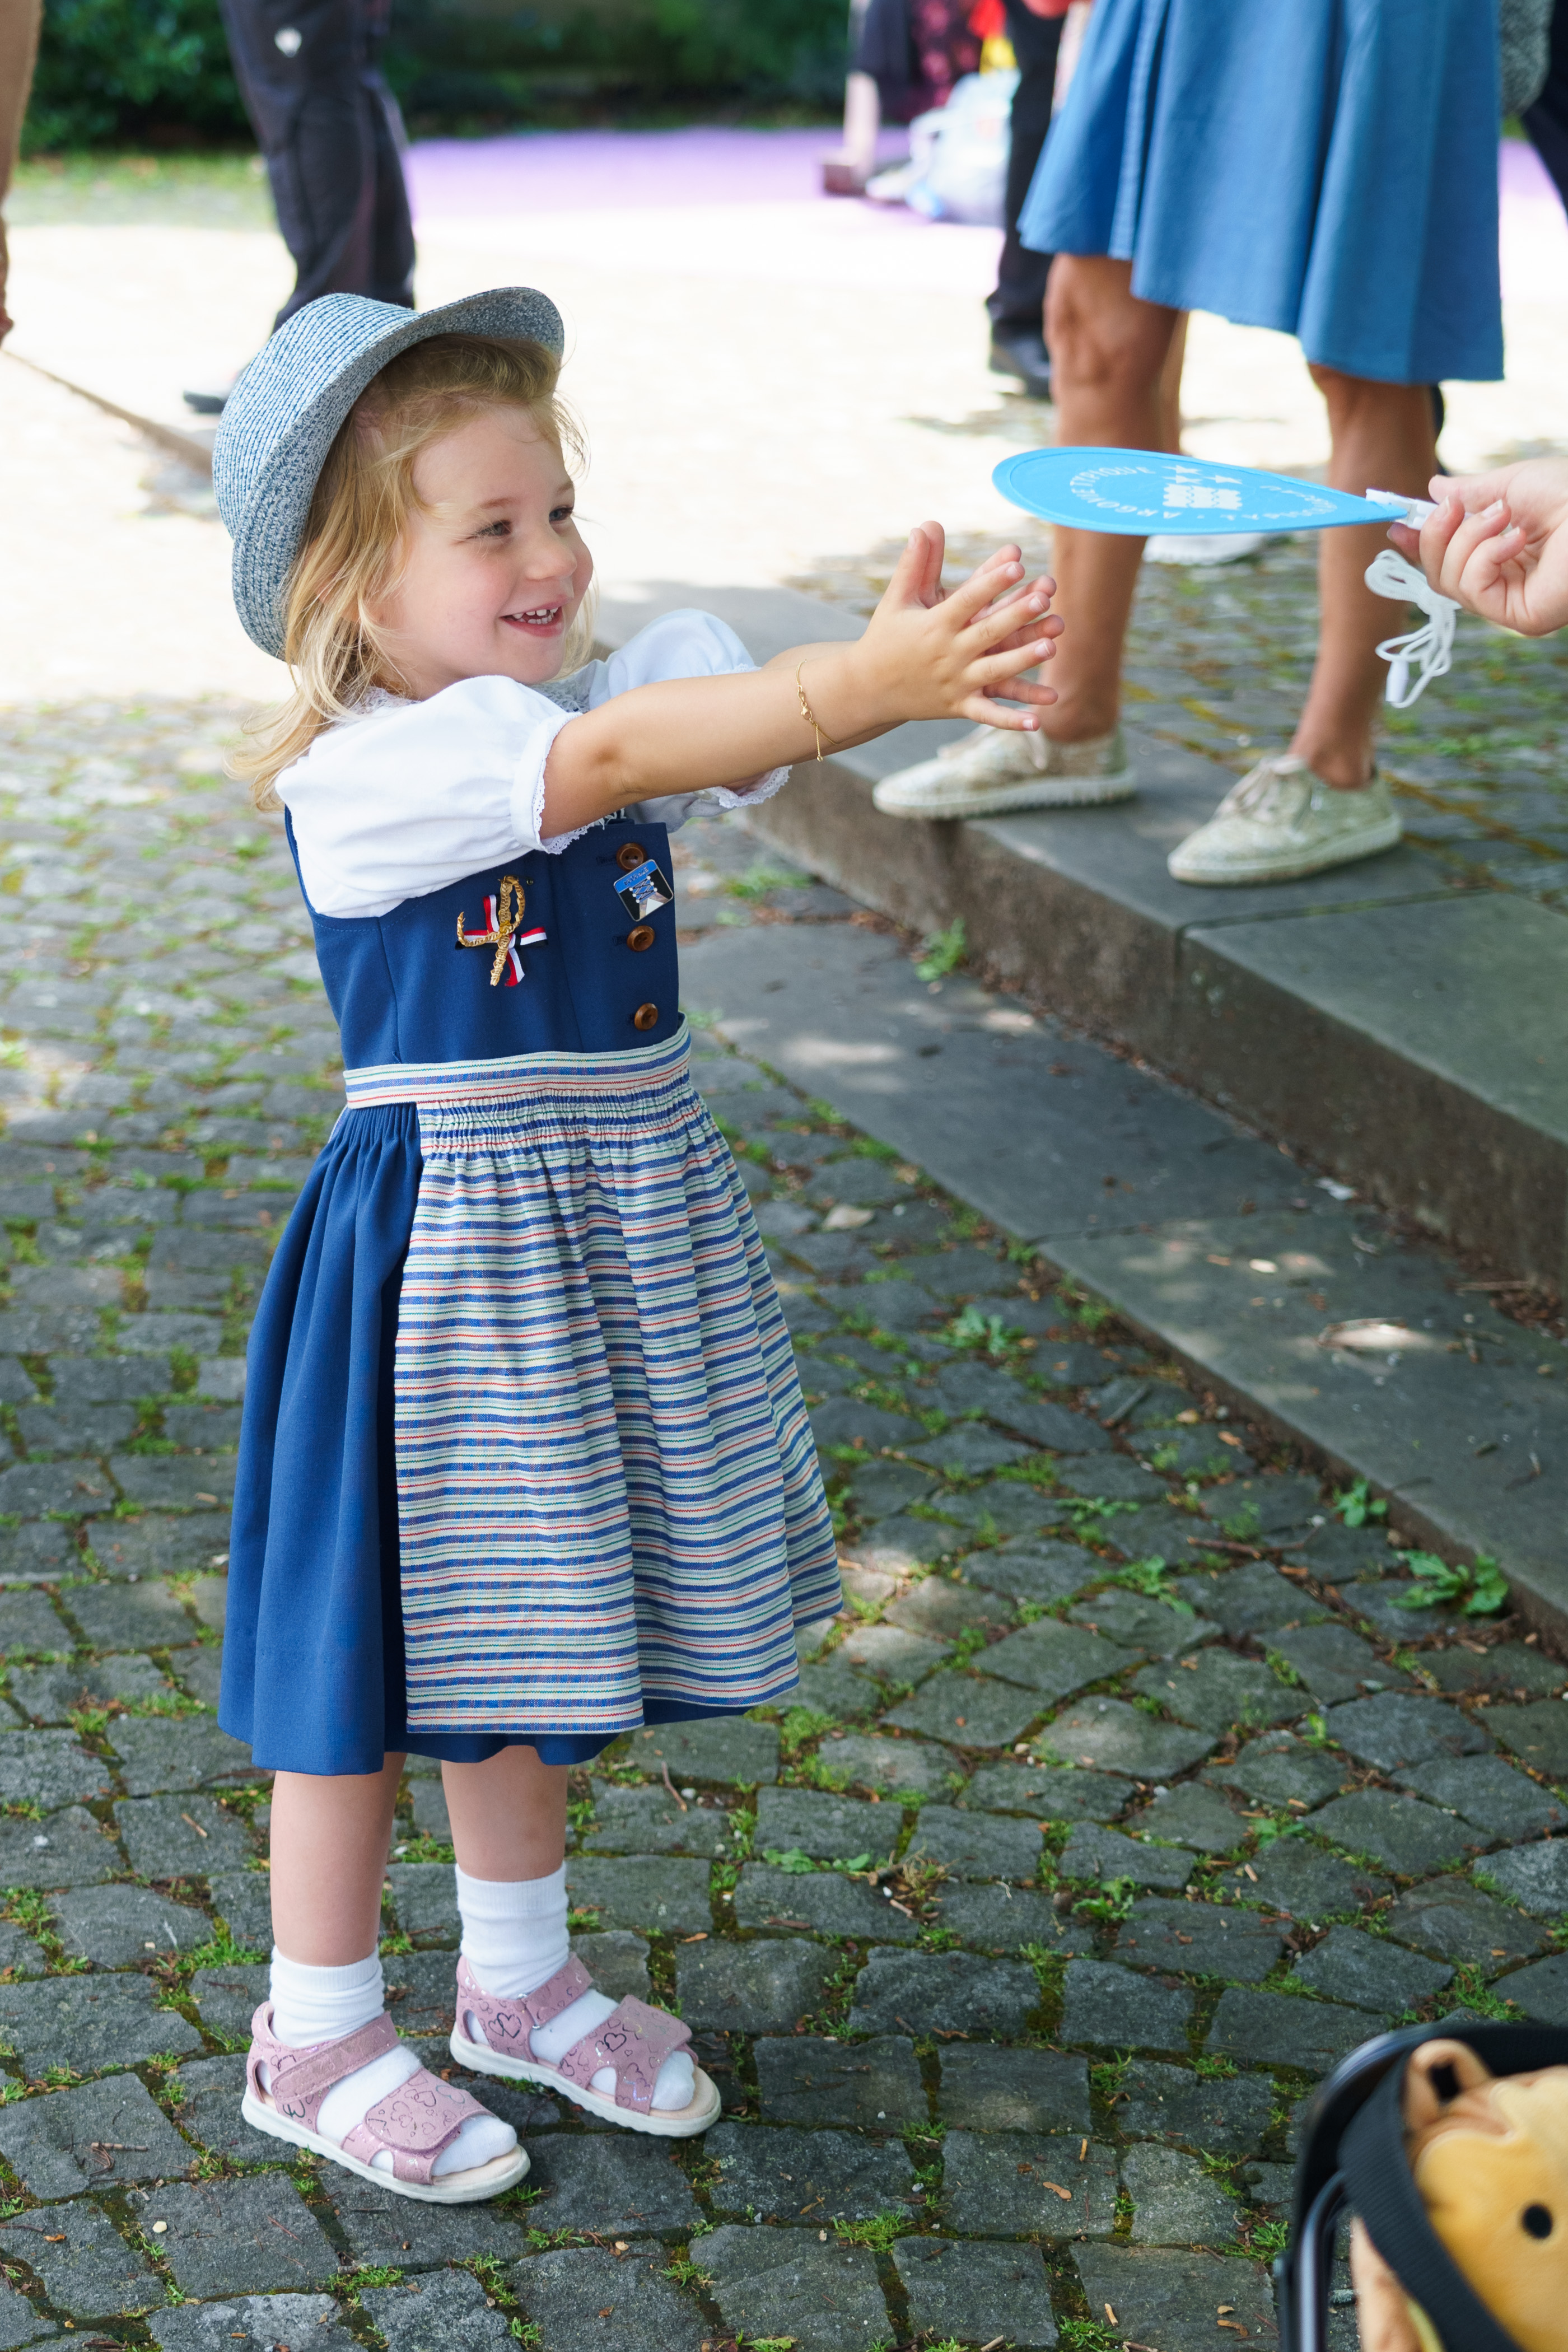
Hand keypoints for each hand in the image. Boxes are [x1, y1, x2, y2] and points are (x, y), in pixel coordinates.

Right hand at [831, 521, 1061, 734]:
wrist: (867, 688)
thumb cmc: (885, 636)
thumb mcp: (897, 598)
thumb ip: (916, 563)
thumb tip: (926, 525)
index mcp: (934, 625)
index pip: (966, 600)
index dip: (991, 582)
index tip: (1016, 563)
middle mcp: (947, 654)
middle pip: (987, 633)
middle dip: (1015, 615)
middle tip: (1044, 598)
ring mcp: (954, 683)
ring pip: (994, 673)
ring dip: (1022, 661)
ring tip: (1051, 646)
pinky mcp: (958, 707)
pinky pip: (987, 715)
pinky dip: (1010, 721)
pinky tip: (1037, 722)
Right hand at [1387, 461, 1567, 636]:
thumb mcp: (1511, 483)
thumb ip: (1471, 492)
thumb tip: (1435, 490)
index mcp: (1505, 552)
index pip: (1450, 557)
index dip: (1420, 542)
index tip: (1396, 522)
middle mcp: (1505, 582)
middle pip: (1439, 575)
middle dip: (1436, 538)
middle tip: (1452, 508)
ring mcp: (1510, 603)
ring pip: (1449, 583)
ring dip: (1468, 541)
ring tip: (1506, 515)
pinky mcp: (1518, 617)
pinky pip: (1471, 592)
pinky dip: (1484, 558)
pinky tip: (1515, 539)